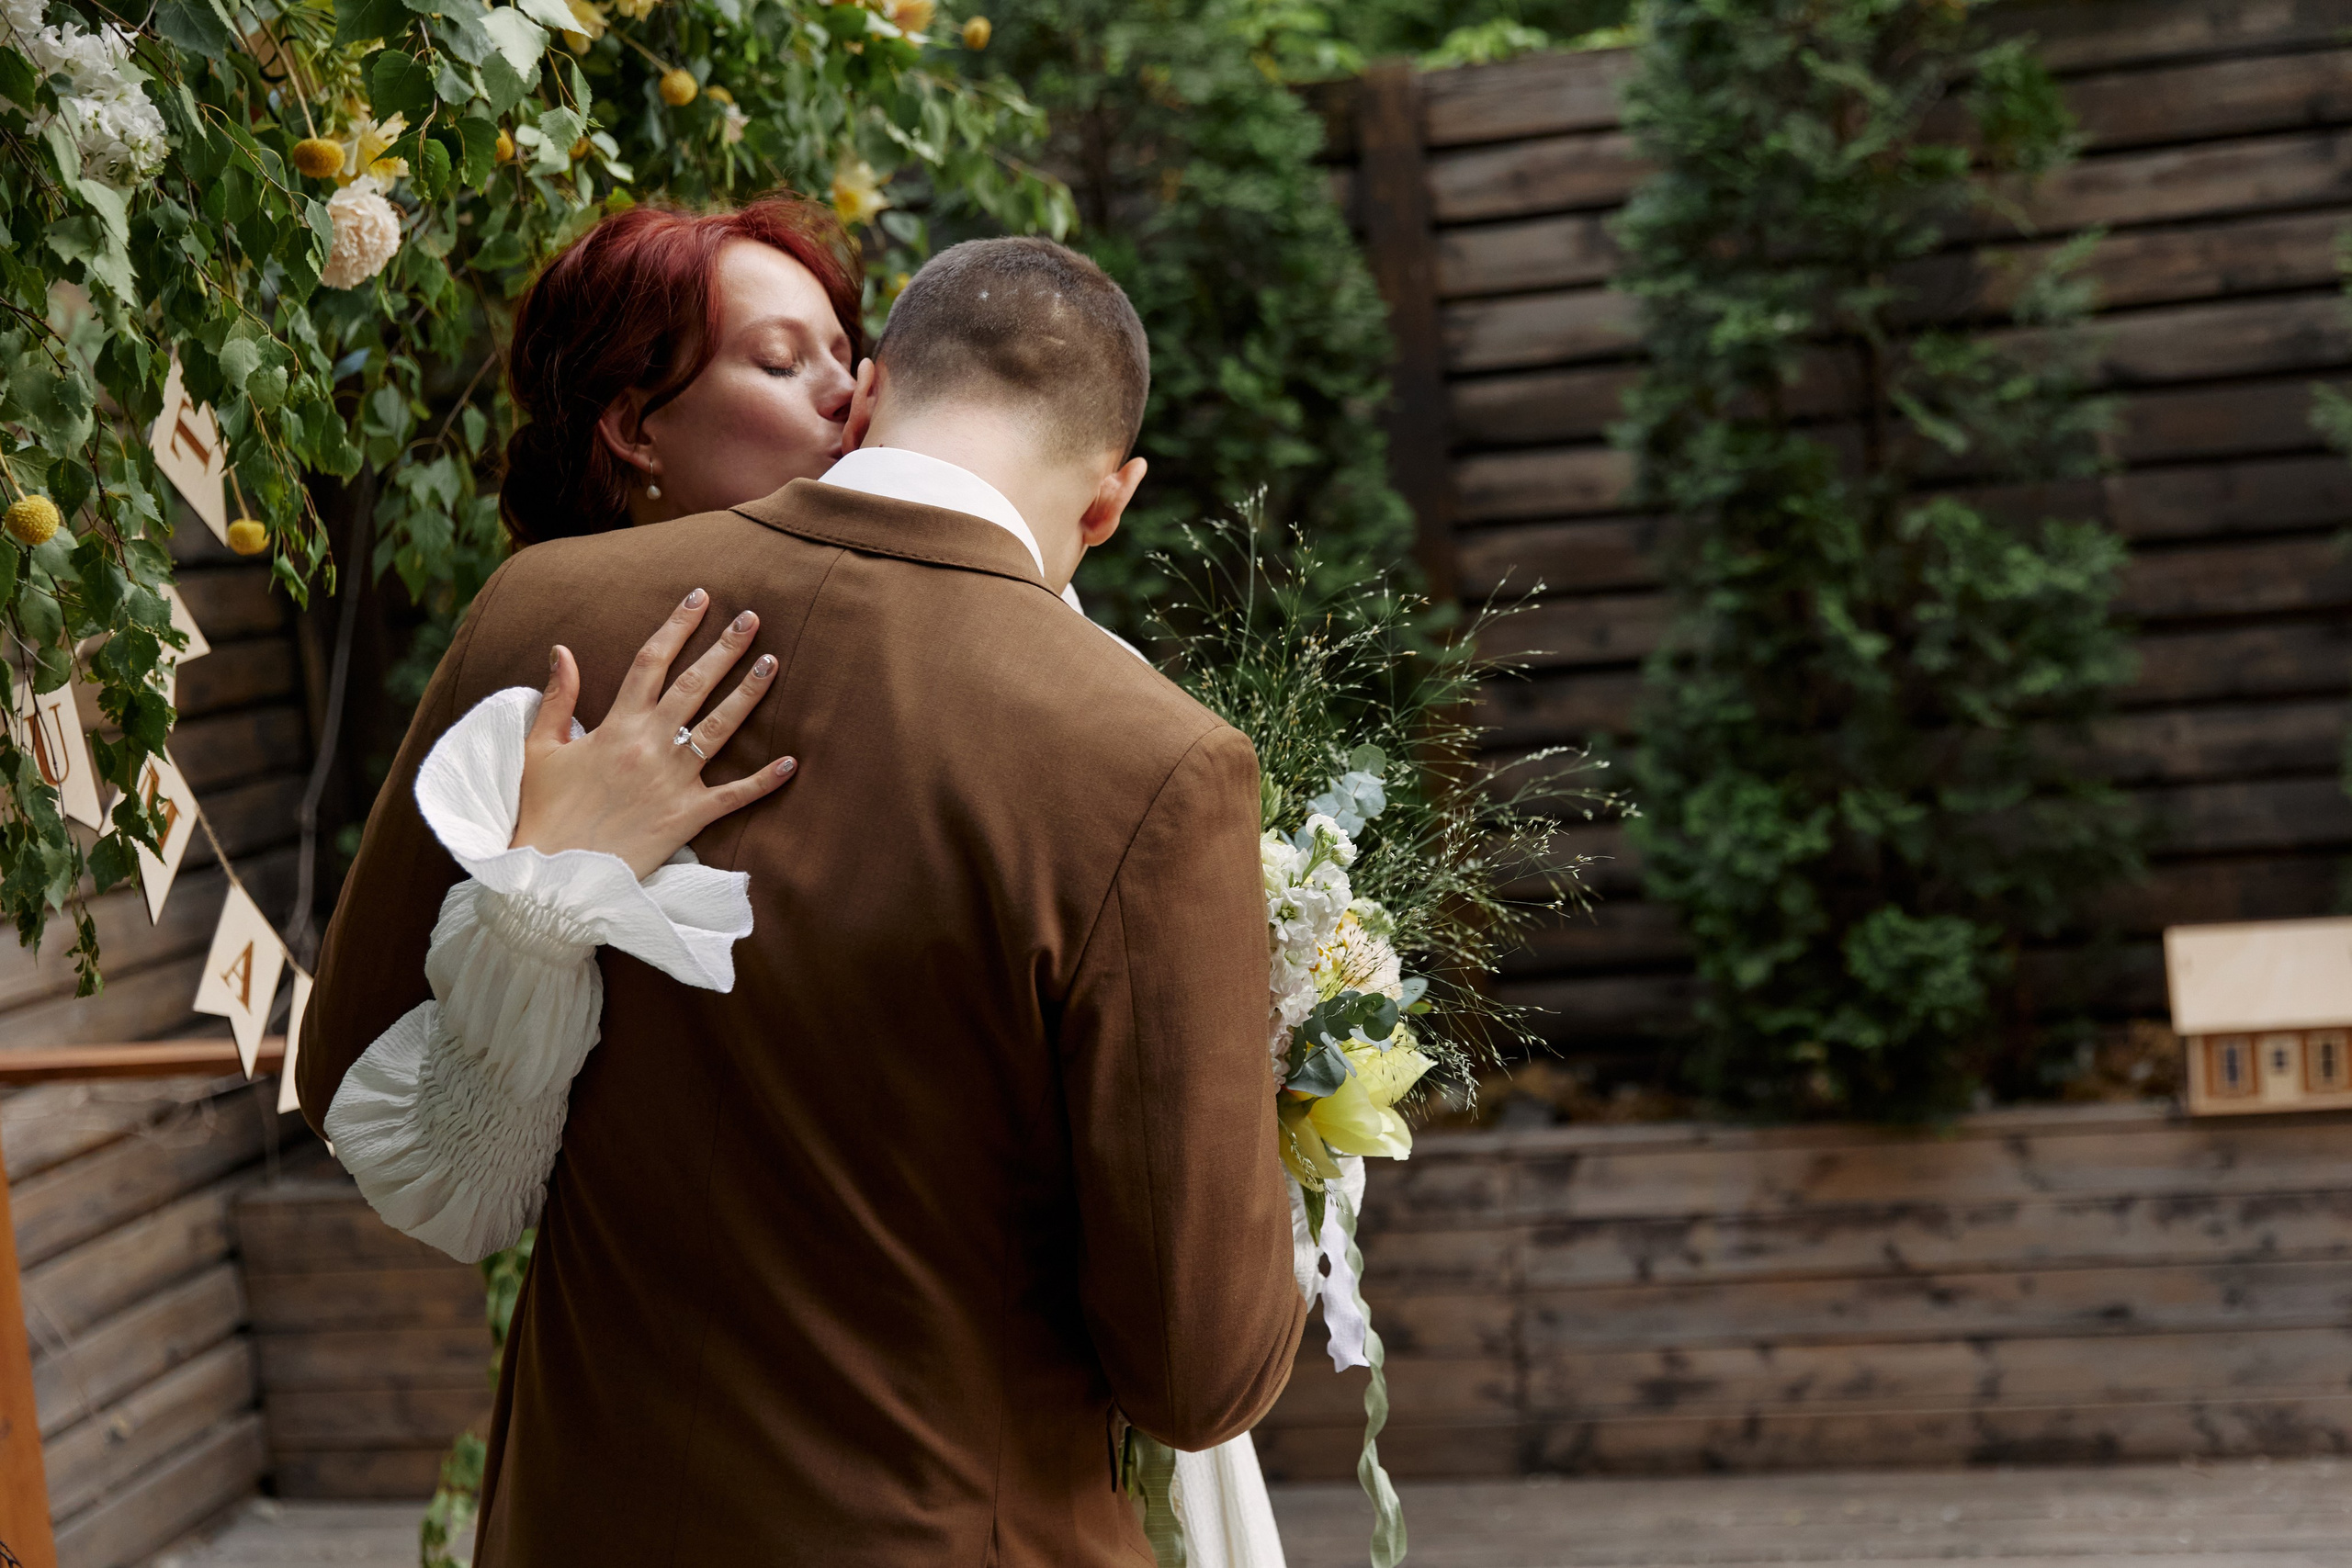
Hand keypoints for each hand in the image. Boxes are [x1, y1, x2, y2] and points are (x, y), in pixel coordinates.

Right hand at [510, 587, 798, 878]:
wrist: (550, 877)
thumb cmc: (542, 812)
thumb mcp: (539, 749)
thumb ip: (557, 698)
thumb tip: (562, 650)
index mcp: (615, 725)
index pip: (650, 661)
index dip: (677, 626)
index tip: (700, 597)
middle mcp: (648, 746)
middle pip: (693, 685)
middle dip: (724, 648)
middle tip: (752, 619)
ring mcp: (671, 781)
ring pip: (718, 728)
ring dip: (747, 694)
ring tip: (771, 663)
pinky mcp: (686, 818)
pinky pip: (732, 796)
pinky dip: (764, 781)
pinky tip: (792, 762)